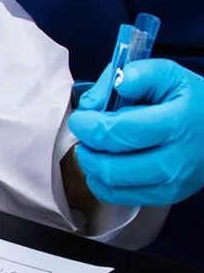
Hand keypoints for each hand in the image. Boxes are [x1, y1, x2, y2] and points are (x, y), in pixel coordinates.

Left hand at [69, 59, 203, 205]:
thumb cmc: (191, 100)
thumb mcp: (169, 75)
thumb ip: (134, 76)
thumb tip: (101, 98)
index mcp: (176, 124)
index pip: (118, 133)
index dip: (89, 126)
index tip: (81, 118)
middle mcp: (175, 160)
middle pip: (111, 167)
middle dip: (87, 150)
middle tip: (85, 135)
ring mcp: (171, 183)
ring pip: (112, 186)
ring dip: (91, 167)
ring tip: (93, 148)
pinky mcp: (166, 196)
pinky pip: (120, 198)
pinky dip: (102, 183)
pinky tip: (104, 165)